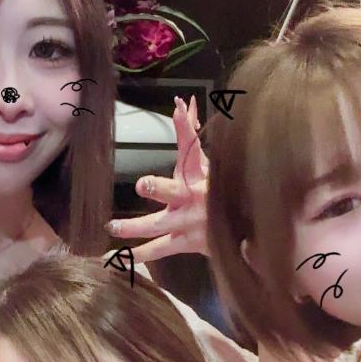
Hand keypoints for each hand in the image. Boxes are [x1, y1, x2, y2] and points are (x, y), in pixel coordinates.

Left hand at [107, 95, 209, 262]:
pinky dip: (139, 255)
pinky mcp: (187, 242)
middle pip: (175, 191)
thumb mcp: (207, 163)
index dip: (186, 126)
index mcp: (200, 174)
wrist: (246, 231)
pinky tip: (117, 258)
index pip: (193, 146)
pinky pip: (160, 249)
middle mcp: (195, 198)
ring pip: (160, 225)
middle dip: (159, 188)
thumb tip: (183, 103)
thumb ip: (190, 135)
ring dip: (136, 226)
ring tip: (113, 226)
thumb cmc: (218, 190)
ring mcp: (190, 223)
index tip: (180, 106)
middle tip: (143, 184)